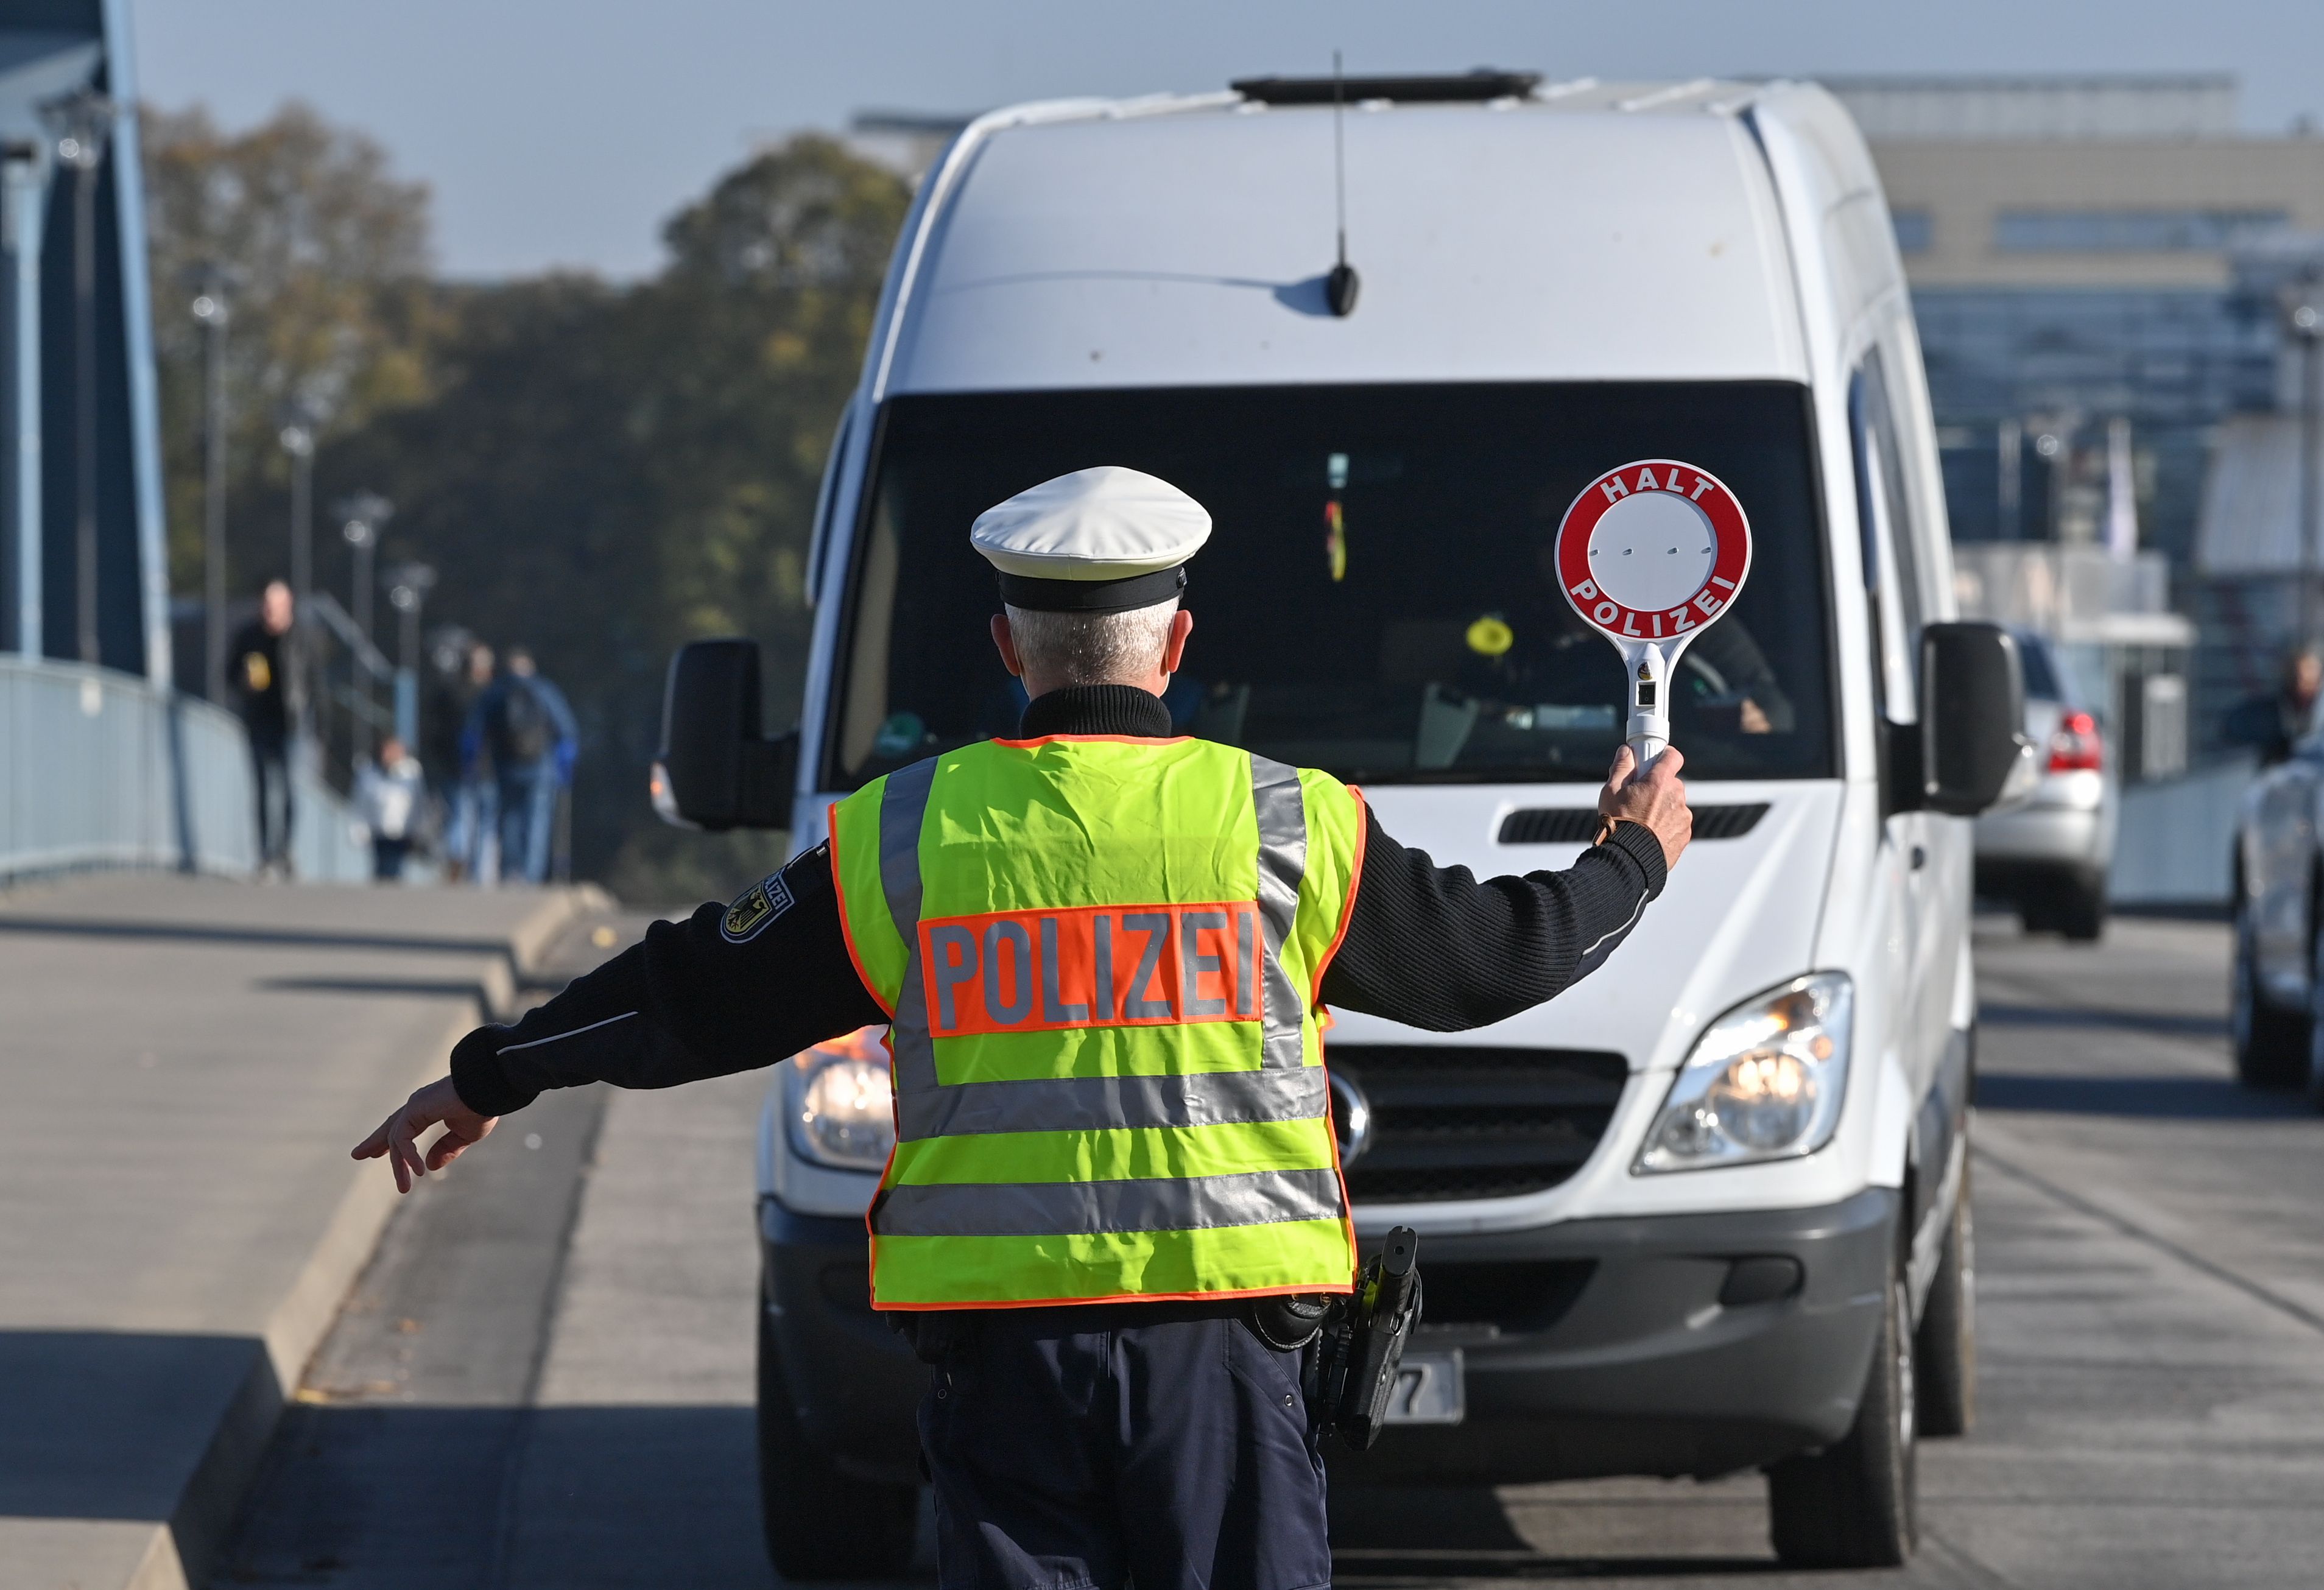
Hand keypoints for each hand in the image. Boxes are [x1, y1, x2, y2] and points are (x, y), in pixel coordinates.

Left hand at [351, 1075, 497, 1193]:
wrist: (491, 1089)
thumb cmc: (482, 1108)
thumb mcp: (464, 1136)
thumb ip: (445, 1149)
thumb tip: (428, 1167)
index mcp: (429, 1108)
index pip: (403, 1126)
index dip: (390, 1140)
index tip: (375, 1152)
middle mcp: (418, 1105)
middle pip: (390, 1127)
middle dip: (375, 1142)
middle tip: (357, 1155)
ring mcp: (414, 1106)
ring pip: (396, 1139)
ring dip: (398, 1165)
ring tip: (404, 1188)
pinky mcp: (415, 1109)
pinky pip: (403, 1138)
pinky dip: (409, 1156)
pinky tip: (419, 1172)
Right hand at [1596, 744, 1692, 871]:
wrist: (1629, 860)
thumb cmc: (1618, 825)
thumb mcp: (1611, 791)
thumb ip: (1621, 767)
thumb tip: (1626, 752)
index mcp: (1659, 782)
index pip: (1672, 757)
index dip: (1663, 756)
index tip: (1653, 761)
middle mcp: (1676, 796)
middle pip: (1672, 782)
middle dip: (1658, 786)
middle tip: (1639, 796)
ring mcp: (1683, 816)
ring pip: (1675, 803)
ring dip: (1663, 807)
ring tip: (1642, 820)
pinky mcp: (1685, 834)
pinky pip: (1678, 822)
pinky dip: (1667, 824)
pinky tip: (1650, 833)